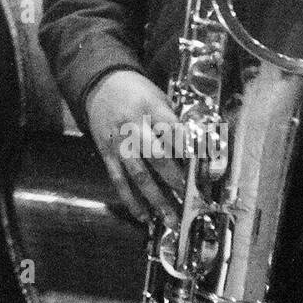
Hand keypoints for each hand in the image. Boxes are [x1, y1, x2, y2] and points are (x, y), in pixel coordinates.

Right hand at [84, 70, 183, 224]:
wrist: (100, 84)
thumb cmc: (137, 91)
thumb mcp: (159, 96)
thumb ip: (174, 120)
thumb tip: (197, 146)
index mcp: (151, 108)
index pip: (173, 131)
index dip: (188, 151)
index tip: (202, 169)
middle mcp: (134, 127)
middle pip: (156, 157)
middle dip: (175, 180)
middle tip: (191, 198)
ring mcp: (119, 143)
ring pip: (138, 175)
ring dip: (155, 199)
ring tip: (170, 218)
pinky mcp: (107, 153)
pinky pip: (119, 180)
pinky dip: (130, 199)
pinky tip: (143, 215)